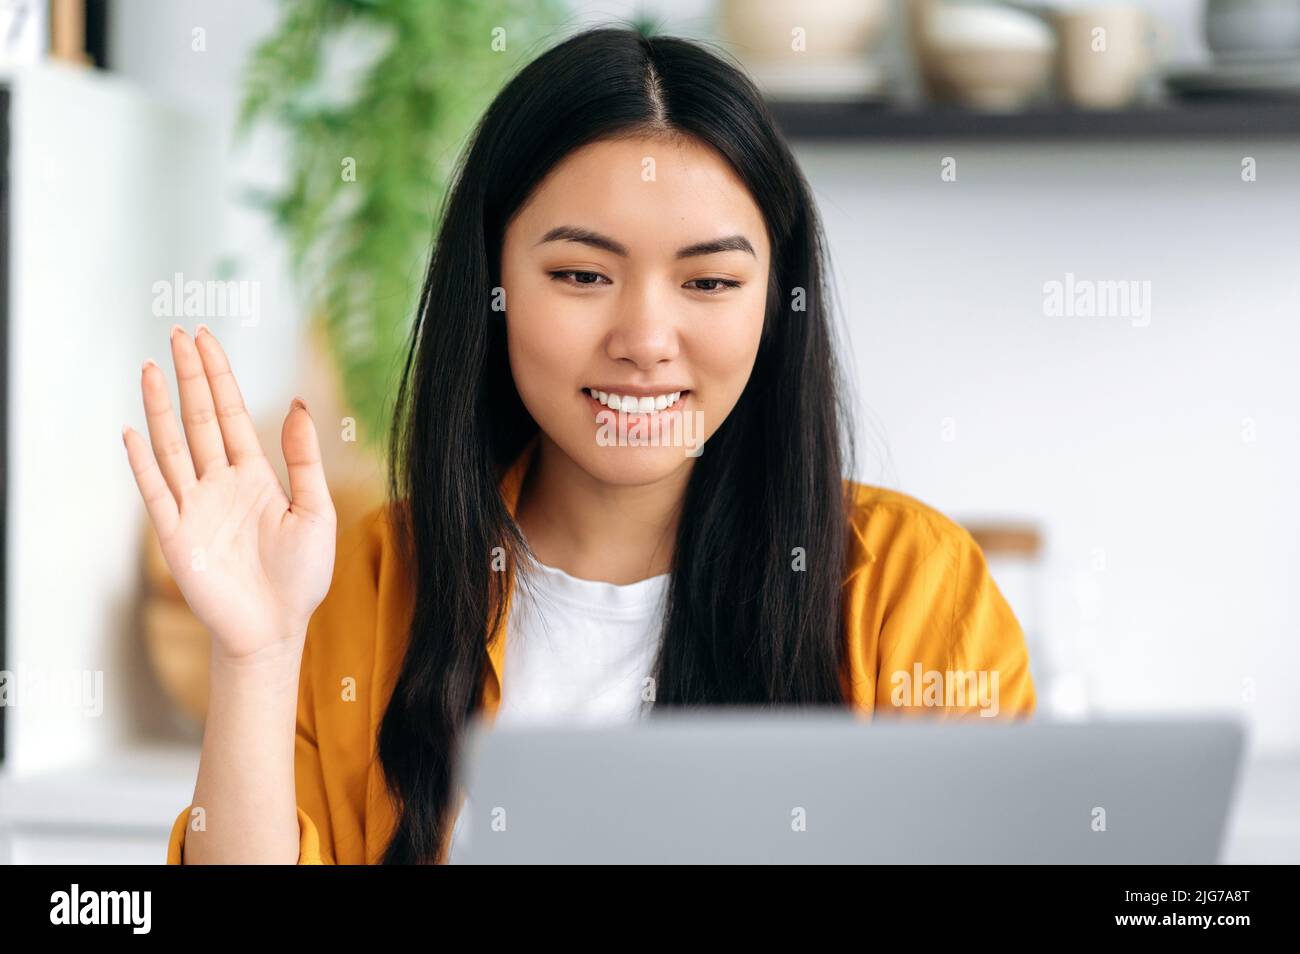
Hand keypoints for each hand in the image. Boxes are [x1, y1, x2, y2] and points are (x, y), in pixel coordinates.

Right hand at [122, 326, 336, 660]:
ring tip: (151, 367)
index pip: (232, 415)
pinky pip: (156, 492)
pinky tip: (133, 430)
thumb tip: (299, 404)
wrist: (276, 629)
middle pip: (200, 419)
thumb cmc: (301, 576)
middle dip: (190, 377)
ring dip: (160, 408)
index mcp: (255, 477)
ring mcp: (196, 507)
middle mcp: (220, 485)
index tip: (205, 340)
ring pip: (173, 446)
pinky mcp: (177, 536)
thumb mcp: (316, 511)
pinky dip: (143, 462)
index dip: (219, 377)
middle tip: (178, 334)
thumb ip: (304, 459)